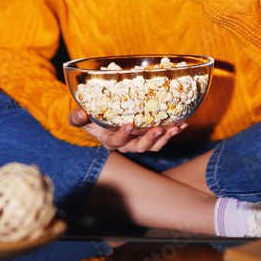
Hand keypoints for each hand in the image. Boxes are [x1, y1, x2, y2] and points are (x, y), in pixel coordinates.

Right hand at [69, 109, 185, 153]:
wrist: (99, 119)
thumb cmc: (89, 118)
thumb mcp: (79, 117)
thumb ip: (77, 117)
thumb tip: (80, 113)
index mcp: (109, 140)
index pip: (116, 141)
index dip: (123, 135)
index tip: (129, 125)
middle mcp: (125, 145)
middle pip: (139, 147)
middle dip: (150, 140)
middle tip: (158, 129)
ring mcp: (138, 142)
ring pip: (153, 146)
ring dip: (165, 138)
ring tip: (176, 128)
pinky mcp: (148, 136)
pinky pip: (162, 138)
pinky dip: (172, 132)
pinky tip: (184, 124)